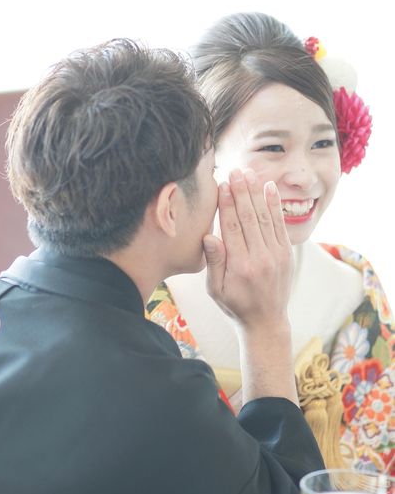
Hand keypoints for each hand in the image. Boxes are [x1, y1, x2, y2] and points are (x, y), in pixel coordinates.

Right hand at [203, 169, 292, 334]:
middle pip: (249, 217)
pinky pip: (279, 224)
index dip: (226, 204)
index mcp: (239, 266)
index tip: (222, 185)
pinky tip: (269, 188)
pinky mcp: (286, 253)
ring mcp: (276, 255)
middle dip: (241, 192)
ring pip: (265, 217)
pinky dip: (275, 205)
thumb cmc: (234, 305)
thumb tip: (208, 236)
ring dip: (257, 193)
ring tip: (250, 173)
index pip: (232, 227)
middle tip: (235, 171)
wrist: (266, 322)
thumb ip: (213, 262)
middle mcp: (260, 258)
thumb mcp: (215, 289)